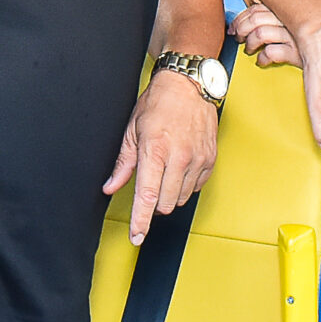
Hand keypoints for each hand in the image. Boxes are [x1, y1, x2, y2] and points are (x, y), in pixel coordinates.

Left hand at [104, 69, 219, 244]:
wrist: (188, 85)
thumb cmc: (158, 104)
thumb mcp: (132, 130)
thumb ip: (123, 164)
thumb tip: (110, 187)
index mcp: (155, 150)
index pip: (147, 195)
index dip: (141, 220)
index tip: (136, 236)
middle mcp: (179, 157)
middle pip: (165, 203)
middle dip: (154, 204)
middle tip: (150, 186)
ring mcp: (198, 159)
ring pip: (181, 198)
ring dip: (170, 194)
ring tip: (166, 170)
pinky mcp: (210, 159)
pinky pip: (196, 187)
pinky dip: (185, 185)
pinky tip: (180, 167)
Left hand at [228, 1, 300, 67]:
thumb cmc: (312, 39)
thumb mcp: (294, 24)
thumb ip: (275, 18)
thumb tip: (247, 22)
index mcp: (287, 10)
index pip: (257, 8)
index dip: (241, 18)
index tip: (234, 27)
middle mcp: (290, 20)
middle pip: (256, 19)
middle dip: (242, 30)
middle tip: (239, 38)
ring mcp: (294, 36)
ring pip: (260, 33)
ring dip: (250, 43)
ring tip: (250, 50)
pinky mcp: (297, 53)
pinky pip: (271, 53)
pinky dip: (263, 58)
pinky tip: (262, 62)